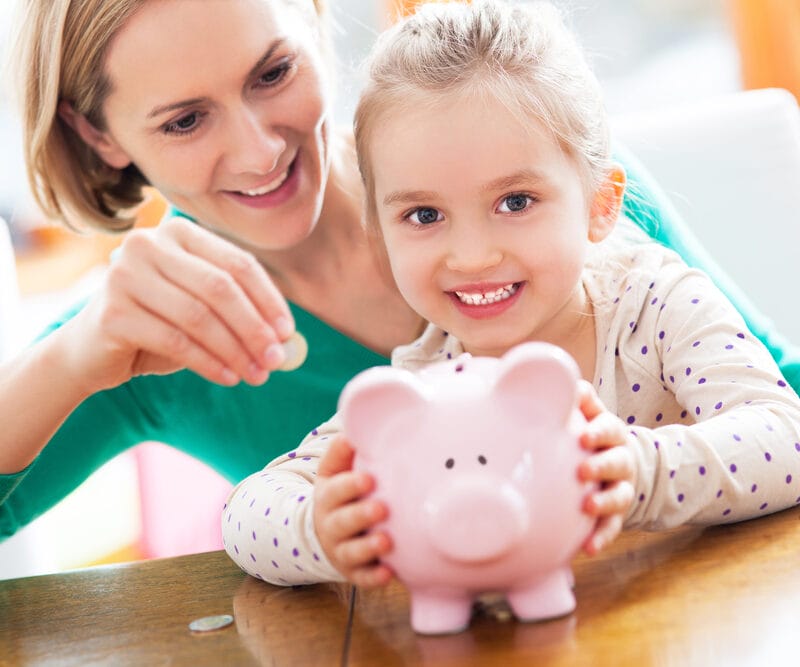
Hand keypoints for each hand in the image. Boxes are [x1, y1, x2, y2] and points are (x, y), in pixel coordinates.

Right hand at [66, 217, 293, 391]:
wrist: (92, 350)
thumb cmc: (159, 325)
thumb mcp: (202, 309)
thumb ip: (240, 314)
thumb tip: (286, 338)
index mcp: (178, 233)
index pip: (237, 263)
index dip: (268, 299)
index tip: (287, 332)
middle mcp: (148, 244)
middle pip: (220, 288)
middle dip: (254, 328)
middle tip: (275, 360)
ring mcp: (124, 275)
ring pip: (199, 317)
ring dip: (235, 351)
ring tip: (256, 375)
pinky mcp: (112, 312)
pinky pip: (175, 341)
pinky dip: (208, 363)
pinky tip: (228, 378)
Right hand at [313, 435, 393, 587]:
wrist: (323, 533)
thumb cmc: (338, 494)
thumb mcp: (333, 472)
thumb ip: (342, 452)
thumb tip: (352, 429)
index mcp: (327, 497)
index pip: (335, 490)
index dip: (350, 486)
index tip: (369, 479)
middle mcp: (331, 525)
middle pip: (342, 522)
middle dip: (361, 515)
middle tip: (382, 508)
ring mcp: (341, 550)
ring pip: (351, 552)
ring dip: (368, 547)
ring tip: (386, 541)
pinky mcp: (353, 571)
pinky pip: (362, 578)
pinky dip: (373, 577)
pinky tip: (389, 573)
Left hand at [575, 380, 635, 555]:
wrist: (619, 466)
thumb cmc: (592, 436)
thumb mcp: (589, 415)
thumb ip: (579, 400)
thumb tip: (565, 381)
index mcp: (612, 433)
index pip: (609, 428)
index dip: (599, 432)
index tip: (583, 437)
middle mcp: (621, 460)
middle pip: (618, 462)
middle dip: (602, 466)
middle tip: (583, 471)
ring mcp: (622, 487)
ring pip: (619, 496)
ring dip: (604, 502)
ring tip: (587, 507)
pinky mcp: (618, 514)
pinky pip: (612, 527)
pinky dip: (602, 536)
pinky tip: (588, 547)